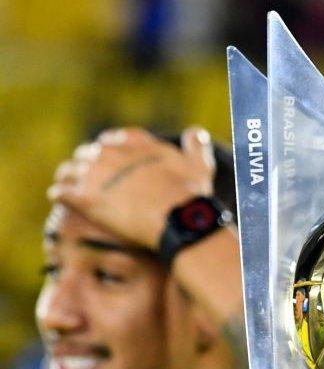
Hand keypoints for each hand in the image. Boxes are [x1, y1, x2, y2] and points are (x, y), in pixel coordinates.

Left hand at [47, 126, 216, 249]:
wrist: (177, 217)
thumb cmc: (189, 193)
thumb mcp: (199, 164)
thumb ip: (196, 146)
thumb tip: (196, 133)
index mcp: (134, 143)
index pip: (112, 139)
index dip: (109, 149)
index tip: (109, 159)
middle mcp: (111, 153)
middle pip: (86, 153)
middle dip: (86, 164)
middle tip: (88, 177)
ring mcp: (95, 174)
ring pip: (68, 170)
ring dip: (67, 177)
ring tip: (68, 186)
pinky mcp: (83, 197)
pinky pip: (60, 191)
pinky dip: (59, 194)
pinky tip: (60, 199)